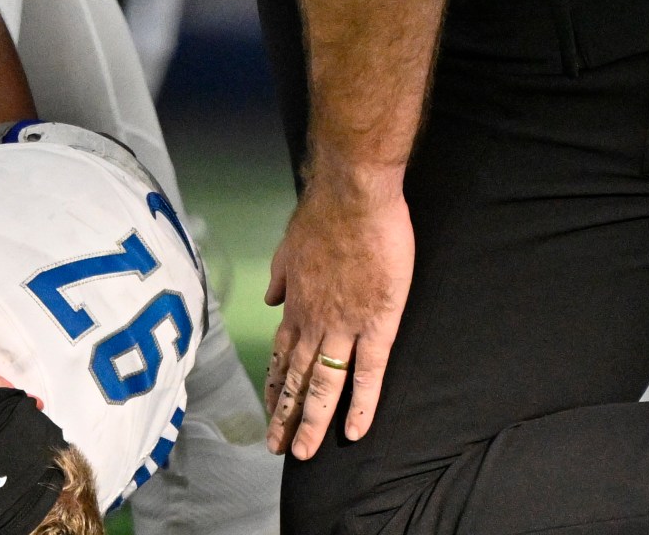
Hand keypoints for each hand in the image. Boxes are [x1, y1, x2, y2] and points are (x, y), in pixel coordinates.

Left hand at [262, 171, 413, 459]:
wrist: (352, 196)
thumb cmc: (324, 214)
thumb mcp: (288, 245)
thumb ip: (280, 276)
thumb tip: (271, 298)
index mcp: (296, 304)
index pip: (282, 354)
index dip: (276, 384)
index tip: (270, 409)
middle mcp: (314, 321)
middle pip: (296, 377)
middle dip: (285, 414)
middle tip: (277, 448)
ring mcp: (344, 325)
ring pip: (325, 384)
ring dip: (312, 420)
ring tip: (303, 452)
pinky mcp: (377, 323)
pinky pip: (369, 373)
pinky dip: (362, 405)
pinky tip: (356, 431)